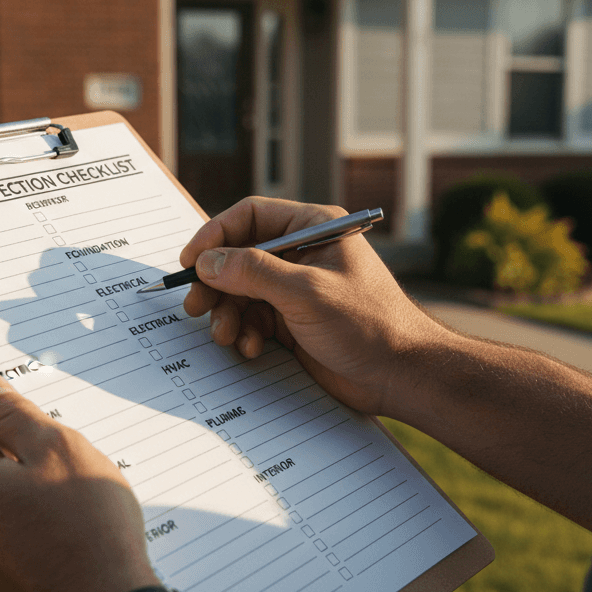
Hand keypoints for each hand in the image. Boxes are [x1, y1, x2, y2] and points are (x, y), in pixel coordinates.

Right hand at [180, 197, 445, 416]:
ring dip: (228, 314)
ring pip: (241, 292)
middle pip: (239, 257)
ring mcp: (296, 289)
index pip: (251, 216)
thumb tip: (207, 261)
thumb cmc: (369, 324)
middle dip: (216, 283)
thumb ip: (253, 273)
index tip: (190, 260)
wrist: (400, 375)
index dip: (216, 235)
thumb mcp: (306, 292)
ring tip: (226, 335)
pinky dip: (245, 333)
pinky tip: (252, 349)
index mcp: (313, 229)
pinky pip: (253, 320)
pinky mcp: (293, 322)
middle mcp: (302, 254)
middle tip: (195, 306)